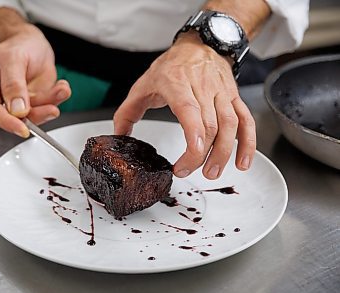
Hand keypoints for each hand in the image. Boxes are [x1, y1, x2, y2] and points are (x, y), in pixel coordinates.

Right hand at [0, 22, 70, 137]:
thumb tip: (16, 109)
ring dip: (48, 104)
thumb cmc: (18, 45)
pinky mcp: (31, 105)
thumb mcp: (13, 57)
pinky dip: (55, 100)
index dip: (6, 121)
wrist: (33, 43)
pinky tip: (61, 88)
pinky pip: (44, 109)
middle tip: (51, 108)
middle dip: (35, 114)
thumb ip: (13, 83)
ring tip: (60, 89)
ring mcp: (14, 104)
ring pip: (31, 116)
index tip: (22, 128)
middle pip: (12, 118)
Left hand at [113, 32, 255, 178]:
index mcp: (177, 85)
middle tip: (187, 171)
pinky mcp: (234, 98)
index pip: (190, 111)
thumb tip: (119, 135)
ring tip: (213, 172)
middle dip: (201, 154)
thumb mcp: (143, 85)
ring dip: (224, 152)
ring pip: (230, 125)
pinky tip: (242, 162)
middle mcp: (202, 89)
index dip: (194, 135)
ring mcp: (221, 94)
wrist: (200, 45)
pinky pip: (245, 121)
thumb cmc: (172, 65)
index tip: (192, 154)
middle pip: (209, 125)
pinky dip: (247, 143)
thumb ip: (128, 112)